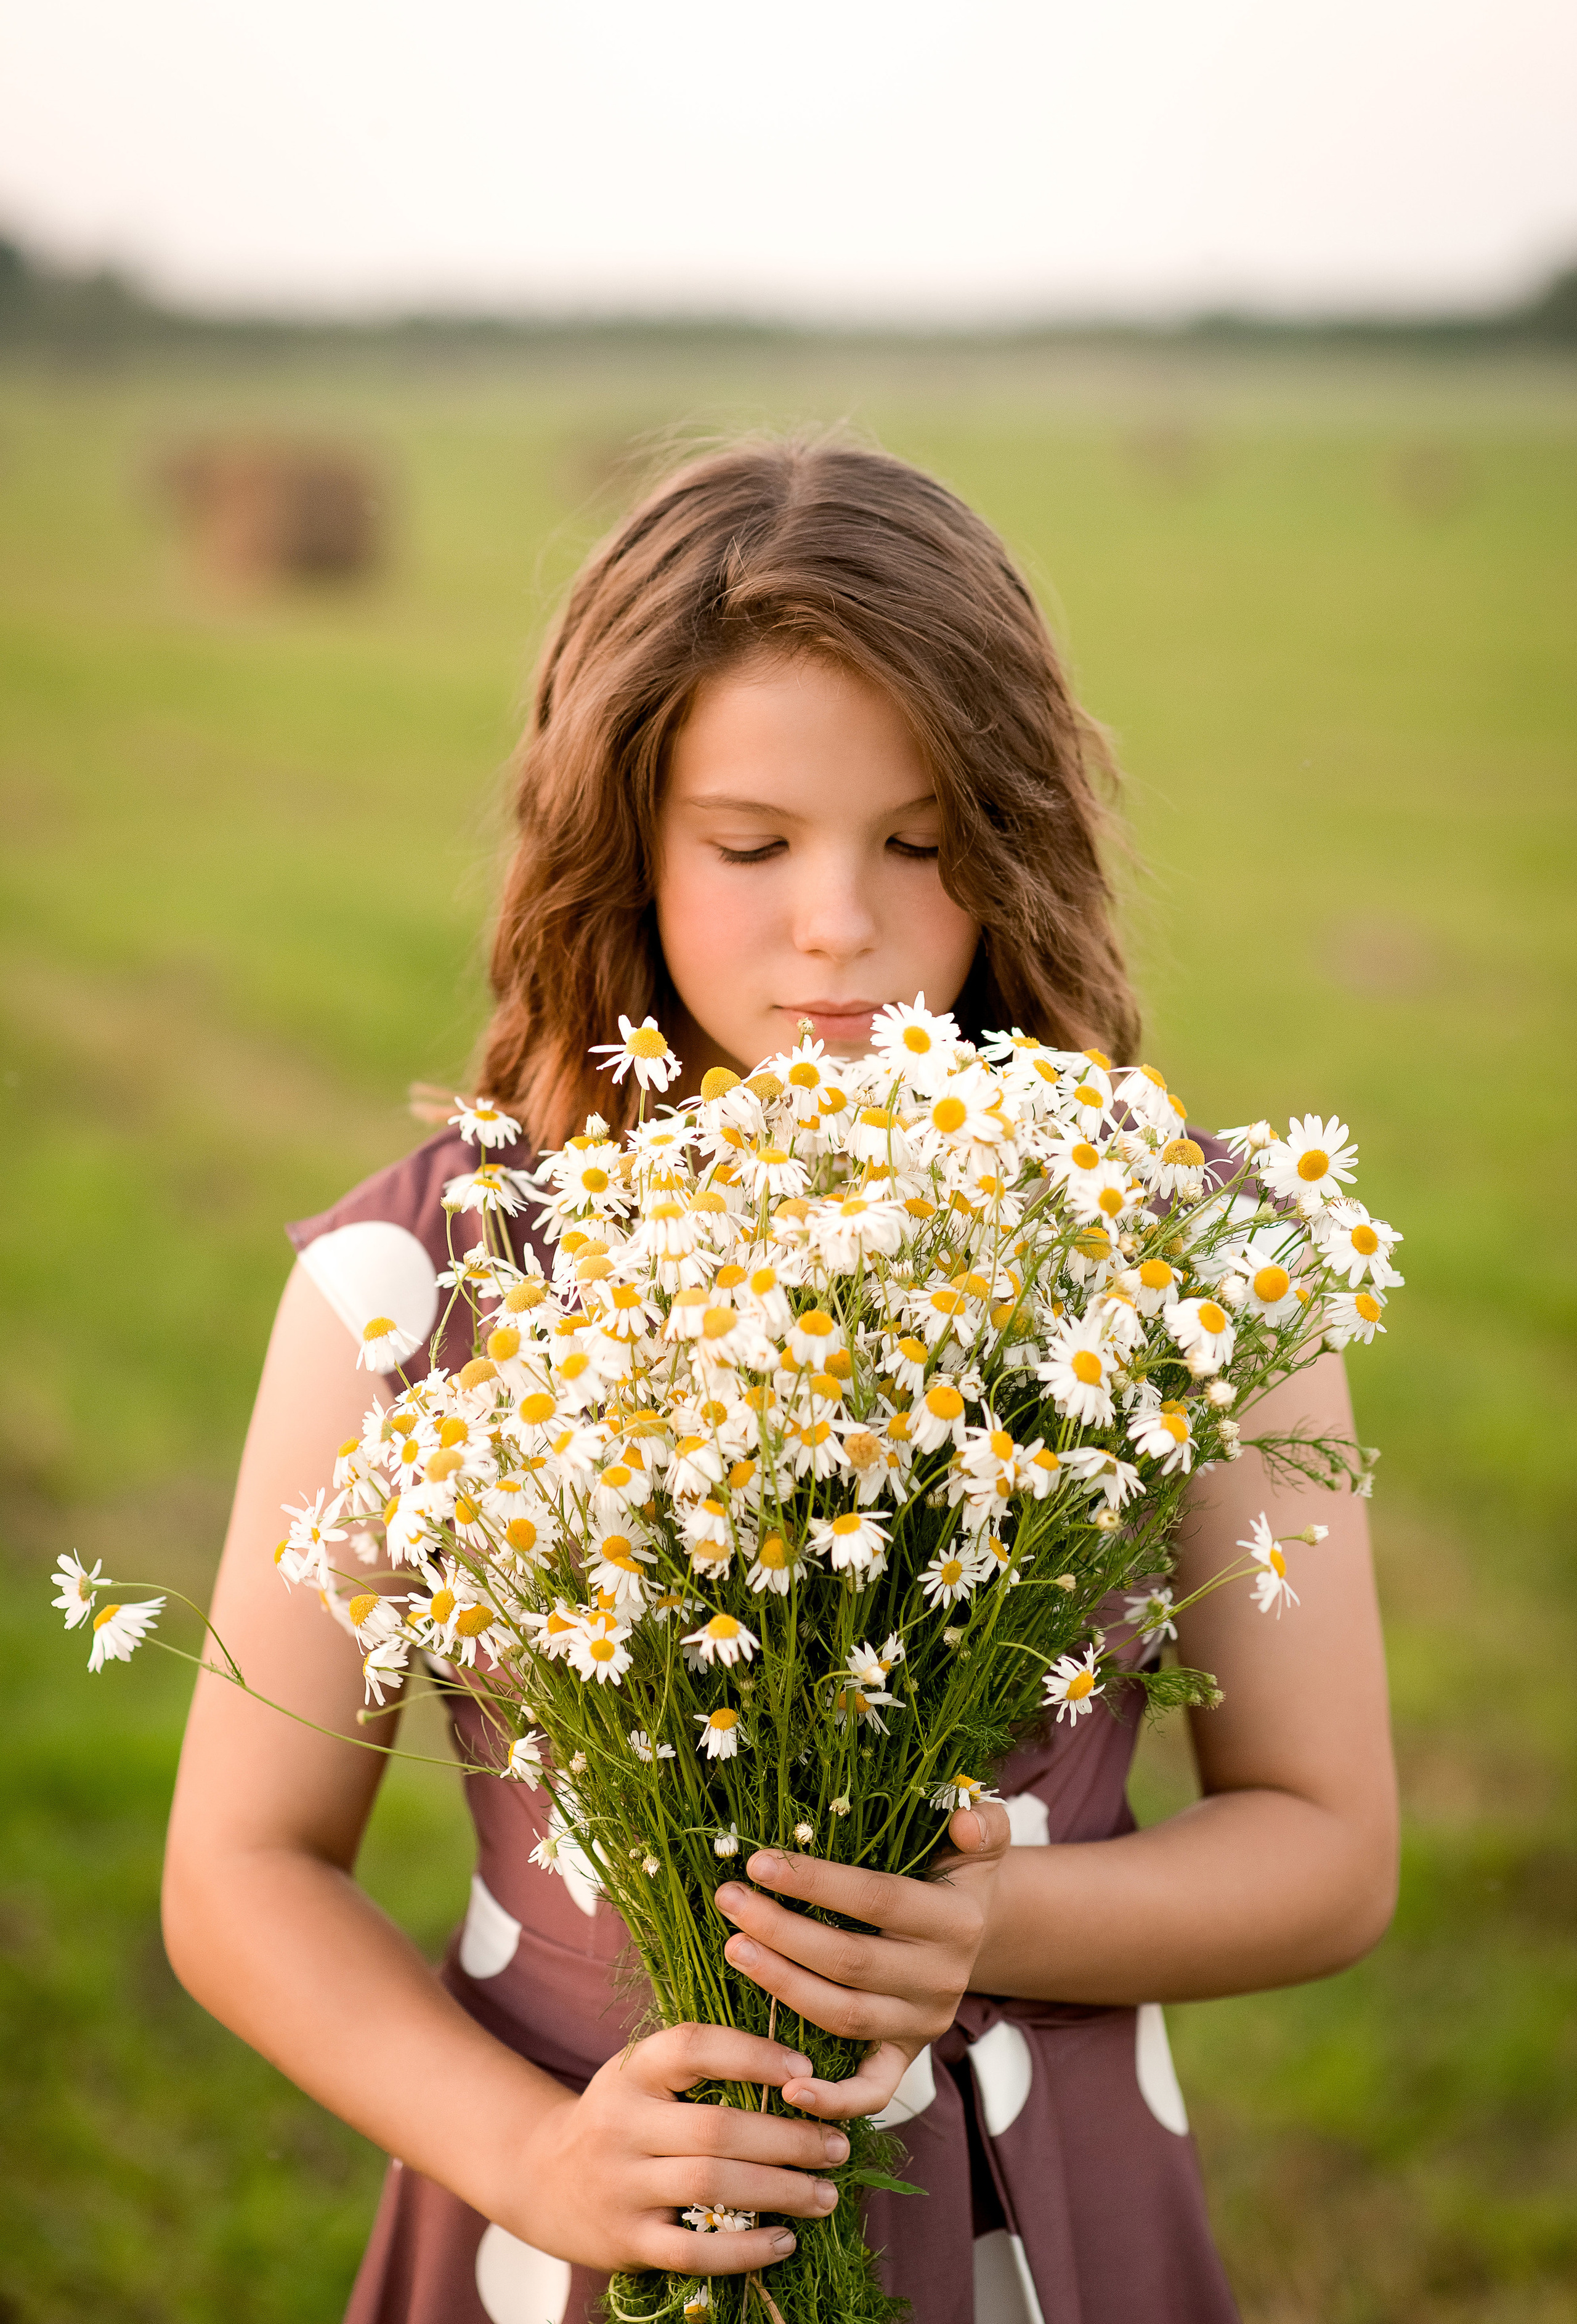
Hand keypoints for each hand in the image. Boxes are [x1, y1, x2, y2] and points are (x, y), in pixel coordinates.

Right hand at [508, 2022, 849, 2274]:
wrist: (540, 2177)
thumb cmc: (621, 2117)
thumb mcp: (643, 2076)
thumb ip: (702, 2068)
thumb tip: (801, 2072)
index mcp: (633, 2072)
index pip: (693, 2047)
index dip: (753, 2054)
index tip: (806, 2070)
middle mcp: (622, 2124)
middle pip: (717, 2128)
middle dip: (788, 2139)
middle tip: (837, 2146)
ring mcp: (621, 2184)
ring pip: (711, 2187)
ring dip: (779, 2191)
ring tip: (826, 2194)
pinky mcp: (625, 2240)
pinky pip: (692, 2250)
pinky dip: (744, 2250)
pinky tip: (784, 2241)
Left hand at [713, 1802, 1011, 2117]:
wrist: (975, 1928)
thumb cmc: (957, 1871)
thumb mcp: (980, 1838)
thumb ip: (982, 1823)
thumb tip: (965, 1822)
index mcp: (956, 1920)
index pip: (875, 1900)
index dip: (815, 1882)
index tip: (757, 1862)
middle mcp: (943, 1979)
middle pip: (849, 1960)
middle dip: (781, 1930)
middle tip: (729, 1900)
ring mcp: (923, 2024)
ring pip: (844, 2014)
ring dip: (782, 1985)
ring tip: (732, 1948)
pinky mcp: (908, 2057)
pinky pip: (872, 2091)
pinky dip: (832, 2100)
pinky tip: (786, 2090)